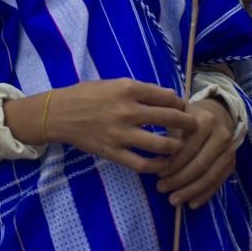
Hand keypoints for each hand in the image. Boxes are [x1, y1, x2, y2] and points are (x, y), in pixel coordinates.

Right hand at [6, 79, 198, 174]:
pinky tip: (163, 164)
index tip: (184, 109)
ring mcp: (121, 133)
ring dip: (177, 147)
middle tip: (194, 128)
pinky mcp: (113, 152)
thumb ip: (140, 90)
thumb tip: (169, 95)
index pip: (168, 96)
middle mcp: (128, 110)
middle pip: (171, 118)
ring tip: (180, 147)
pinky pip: (143, 164)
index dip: (181, 103)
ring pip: (162, 145)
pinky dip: (158, 166)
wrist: (57, 114)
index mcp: (128, 89)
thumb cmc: (85, 95)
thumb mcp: (113, 83)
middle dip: (188, 124)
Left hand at [156, 99, 236, 209]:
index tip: (157, 173)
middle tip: (161, 188)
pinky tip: (191, 204)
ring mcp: (230, 151)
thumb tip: (154, 164)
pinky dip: (204, 195)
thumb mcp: (177, 119)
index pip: (188, 149)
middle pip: (199, 165)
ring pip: (209, 176)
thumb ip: (169, 137)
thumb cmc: (188, 118)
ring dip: (190, 191)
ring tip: (173, 200)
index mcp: (205, 122)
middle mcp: (221, 136)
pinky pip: (219, 183)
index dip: (173, 163)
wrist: (218, 114)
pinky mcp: (233, 163)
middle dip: (179, 180)